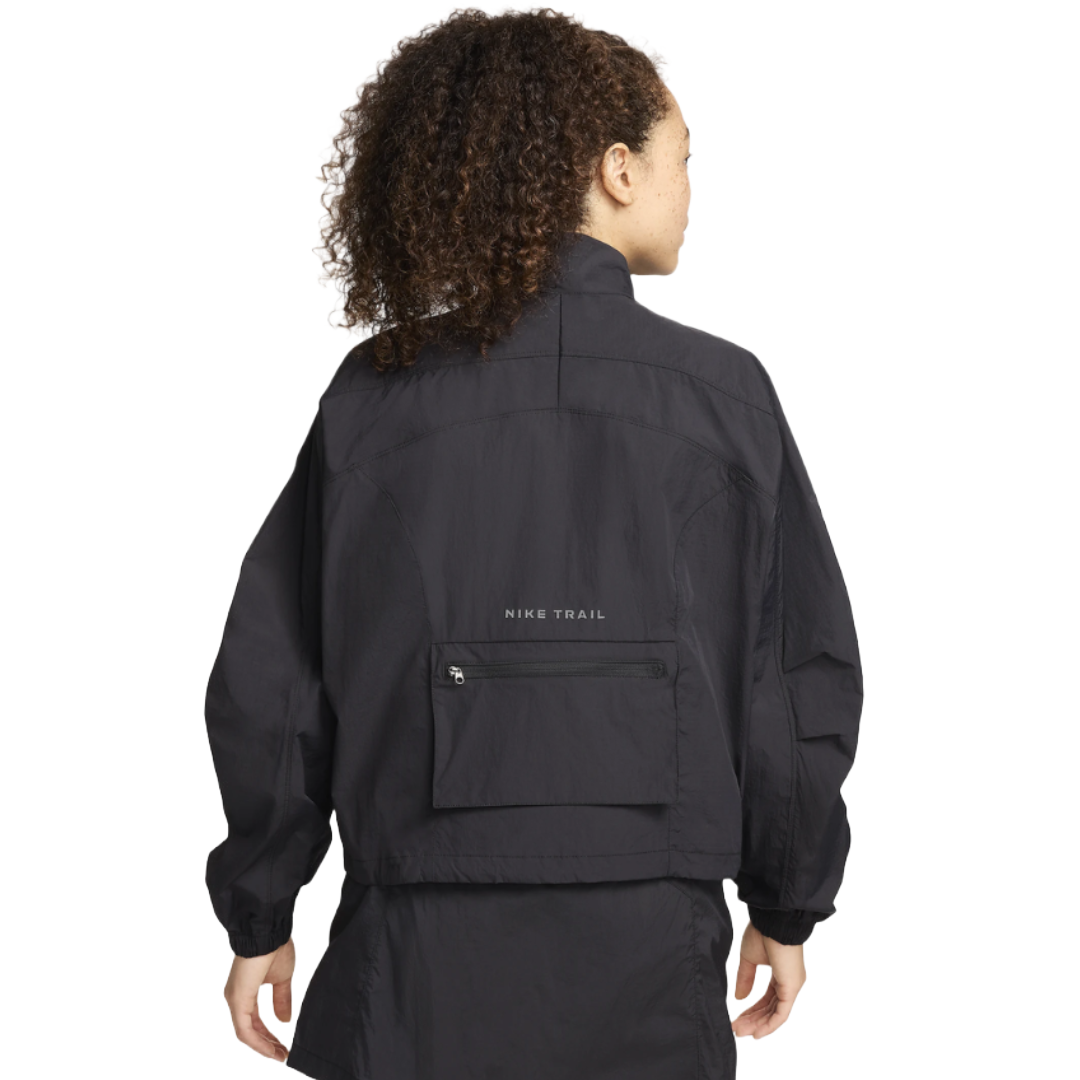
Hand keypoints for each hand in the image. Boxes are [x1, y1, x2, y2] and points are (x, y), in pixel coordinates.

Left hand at [224, 937, 294, 1060]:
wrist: (269, 931)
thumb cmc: (276, 947)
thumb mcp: (282, 978)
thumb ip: (281, 999)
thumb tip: (284, 1019)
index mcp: (245, 991)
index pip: (253, 1021)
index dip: (267, 1036)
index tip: (282, 1046)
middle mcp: (236, 997)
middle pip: (249, 1030)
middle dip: (266, 1044)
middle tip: (282, 1054)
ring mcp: (235, 999)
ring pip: (246, 1033)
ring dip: (263, 1046)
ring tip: (279, 1055)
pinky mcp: (237, 1000)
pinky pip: (245, 1029)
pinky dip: (258, 1042)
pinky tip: (271, 1049)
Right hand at [731, 921, 805, 1037]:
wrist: (773, 921)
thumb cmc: (763, 932)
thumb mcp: (748, 958)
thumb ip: (745, 978)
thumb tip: (739, 997)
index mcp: (781, 974)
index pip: (766, 999)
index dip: (752, 1010)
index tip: (738, 1018)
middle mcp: (789, 982)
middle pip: (770, 1009)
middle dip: (752, 1020)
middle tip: (736, 1029)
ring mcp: (791, 986)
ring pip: (775, 1014)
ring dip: (757, 1024)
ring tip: (740, 1031)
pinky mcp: (791, 988)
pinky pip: (781, 1014)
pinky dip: (770, 1025)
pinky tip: (757, 1033)